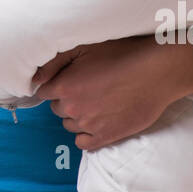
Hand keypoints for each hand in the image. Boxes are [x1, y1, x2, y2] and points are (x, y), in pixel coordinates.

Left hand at [31, 34, 186, 151]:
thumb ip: (54, 63)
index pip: (43, 92)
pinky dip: (86, 135)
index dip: (55, 85)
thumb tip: (35, 79)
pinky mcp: (106, 137)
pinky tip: (96, 122)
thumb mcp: (84, 47)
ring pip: (70, 125)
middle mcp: (72, 108)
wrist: (157, 71)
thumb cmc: (122, 53)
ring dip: (77, 115)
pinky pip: (83, 144)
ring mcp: (89, 125)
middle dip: (66, 99)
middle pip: (57, 108)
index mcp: (64, 86)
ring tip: (95, 102)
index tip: (66, 81)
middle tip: (85, 88)